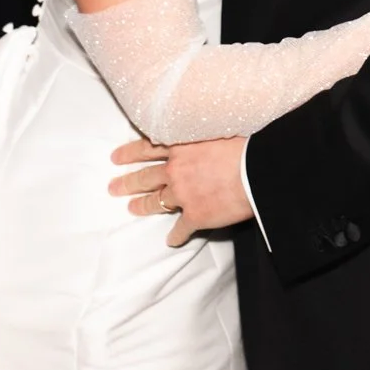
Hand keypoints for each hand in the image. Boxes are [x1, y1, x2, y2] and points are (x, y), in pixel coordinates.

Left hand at [111, 134, 253, 247]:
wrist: (256, 170)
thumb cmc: (243, 145)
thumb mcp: (214, 129)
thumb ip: (198, 137)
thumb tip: (196, 137)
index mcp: (179, 147)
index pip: (146, 148)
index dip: (129, 153)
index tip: (116, 158)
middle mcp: (175, 170)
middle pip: (145, 176)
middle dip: (127, 183)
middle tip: (114, 187)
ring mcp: (183, 194)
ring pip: (156, 201)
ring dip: (142, 206)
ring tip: (131, 209)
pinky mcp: (195, 215)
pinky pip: (181, 228)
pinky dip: (175, 236)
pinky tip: (171, 240)